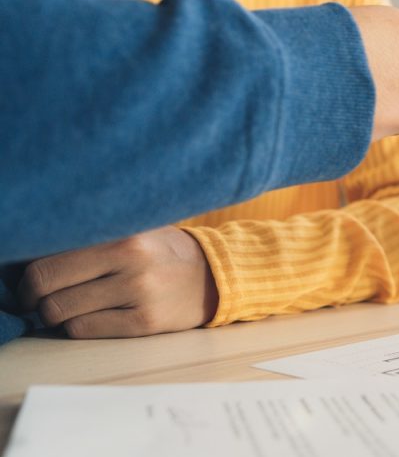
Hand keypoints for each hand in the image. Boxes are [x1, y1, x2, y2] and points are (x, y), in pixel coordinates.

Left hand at [17, 226, 217, 337]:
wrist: (212, 275)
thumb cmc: (159, 252)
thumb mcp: (130, 230)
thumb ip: (88, 239)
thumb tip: (25, 261)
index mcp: (123, 234)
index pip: (47, 258)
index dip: (23, 274)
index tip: (25, 280)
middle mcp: (131, 261)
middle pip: (45, 288)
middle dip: (30, 297)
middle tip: (33, 298)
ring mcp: (139, 293)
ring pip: (60, 312)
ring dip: (54, 313)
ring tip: (66, 305)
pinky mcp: (145, 322)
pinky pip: (84, 330)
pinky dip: (76, 326)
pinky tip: (88, 316)